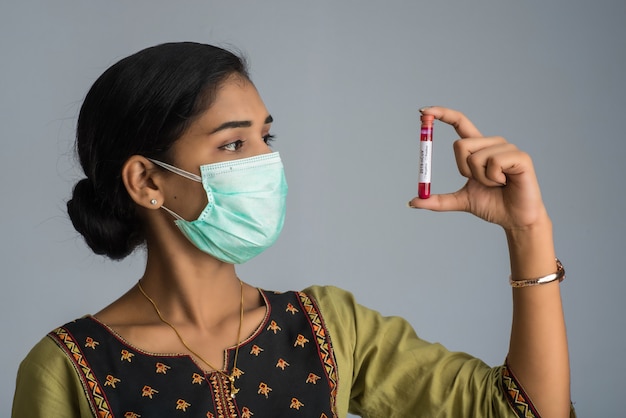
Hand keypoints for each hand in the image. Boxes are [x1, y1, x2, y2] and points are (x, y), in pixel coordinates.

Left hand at [408, 107, 548, 230]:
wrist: (515, 219)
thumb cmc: (492, 205)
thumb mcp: (461, 201)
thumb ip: (438, 200)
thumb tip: (414, 202)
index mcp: (478, 148)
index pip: (459, 122)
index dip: (443, 114)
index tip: (423, 111)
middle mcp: (492, 143)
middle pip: (460, 145)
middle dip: (464, 170)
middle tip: (481, 182)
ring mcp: (507, 147)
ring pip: (475, 157)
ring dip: (481, 178)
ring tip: (497, 184)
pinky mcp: (520, 156)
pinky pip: (492, 163)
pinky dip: (493, 179)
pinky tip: (506, 182)